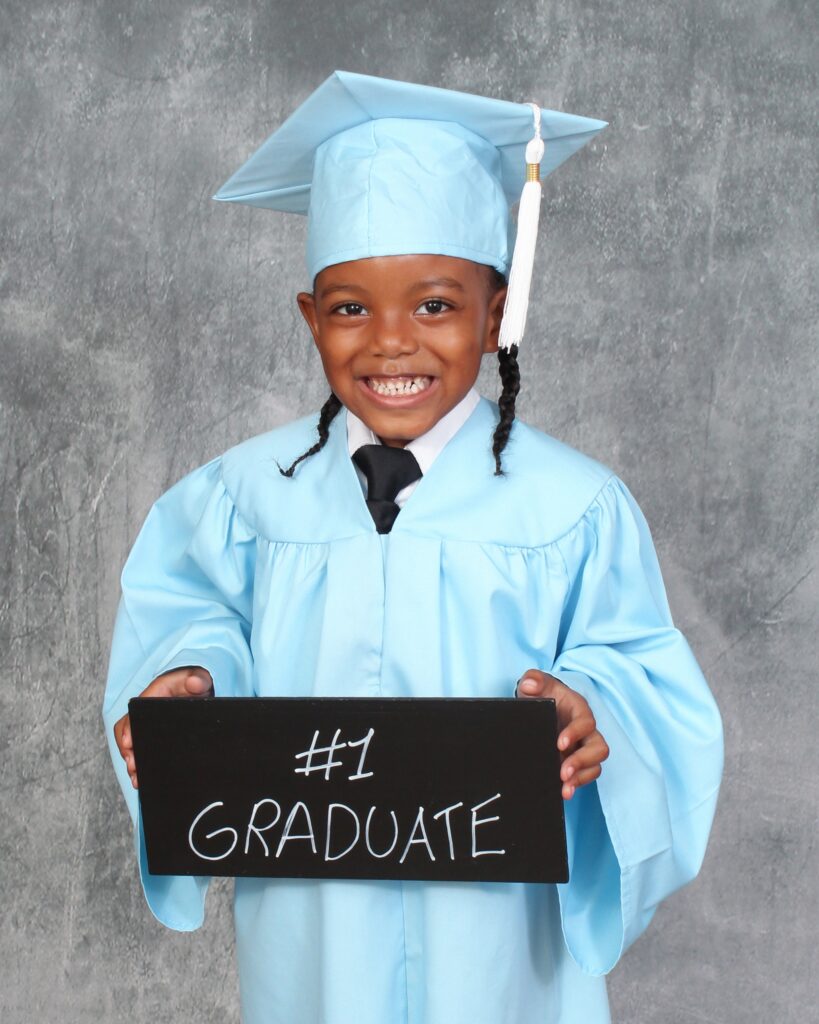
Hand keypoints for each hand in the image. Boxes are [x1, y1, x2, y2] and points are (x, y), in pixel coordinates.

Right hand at [113, 666, 212, 789]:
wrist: (199, 692)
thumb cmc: (196, 684)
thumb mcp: (199, 679)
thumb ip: (198, 680)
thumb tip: (195, 683)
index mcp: (152, 695)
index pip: (134, 713)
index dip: (128, 729)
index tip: (129, 744)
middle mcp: (144, 712)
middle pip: (127, 732)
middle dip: (127, 751)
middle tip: (133, 767)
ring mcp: (146, 725)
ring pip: (131, 744)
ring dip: (131, 761)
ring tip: (136, 778)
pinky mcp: (153, 736)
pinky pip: (140, 750)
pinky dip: (140, 765)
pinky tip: (142, 779)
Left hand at [515, 669, 608, 800]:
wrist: (538, 706)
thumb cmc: (542, 694)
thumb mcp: (536, 683)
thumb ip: (533, 679)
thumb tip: (529, 684)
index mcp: (579, 709)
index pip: (586, 722)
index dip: (576, 733)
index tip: (559, 744)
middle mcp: (586, 730)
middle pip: (599, 748)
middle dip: (582, 761)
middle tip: (563, 772)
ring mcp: (583, 747)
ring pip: (595, 765)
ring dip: (581, 778)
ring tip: (564, 788)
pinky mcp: (577, 761)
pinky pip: (586, 775)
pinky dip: (577, 785)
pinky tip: (564, 792)